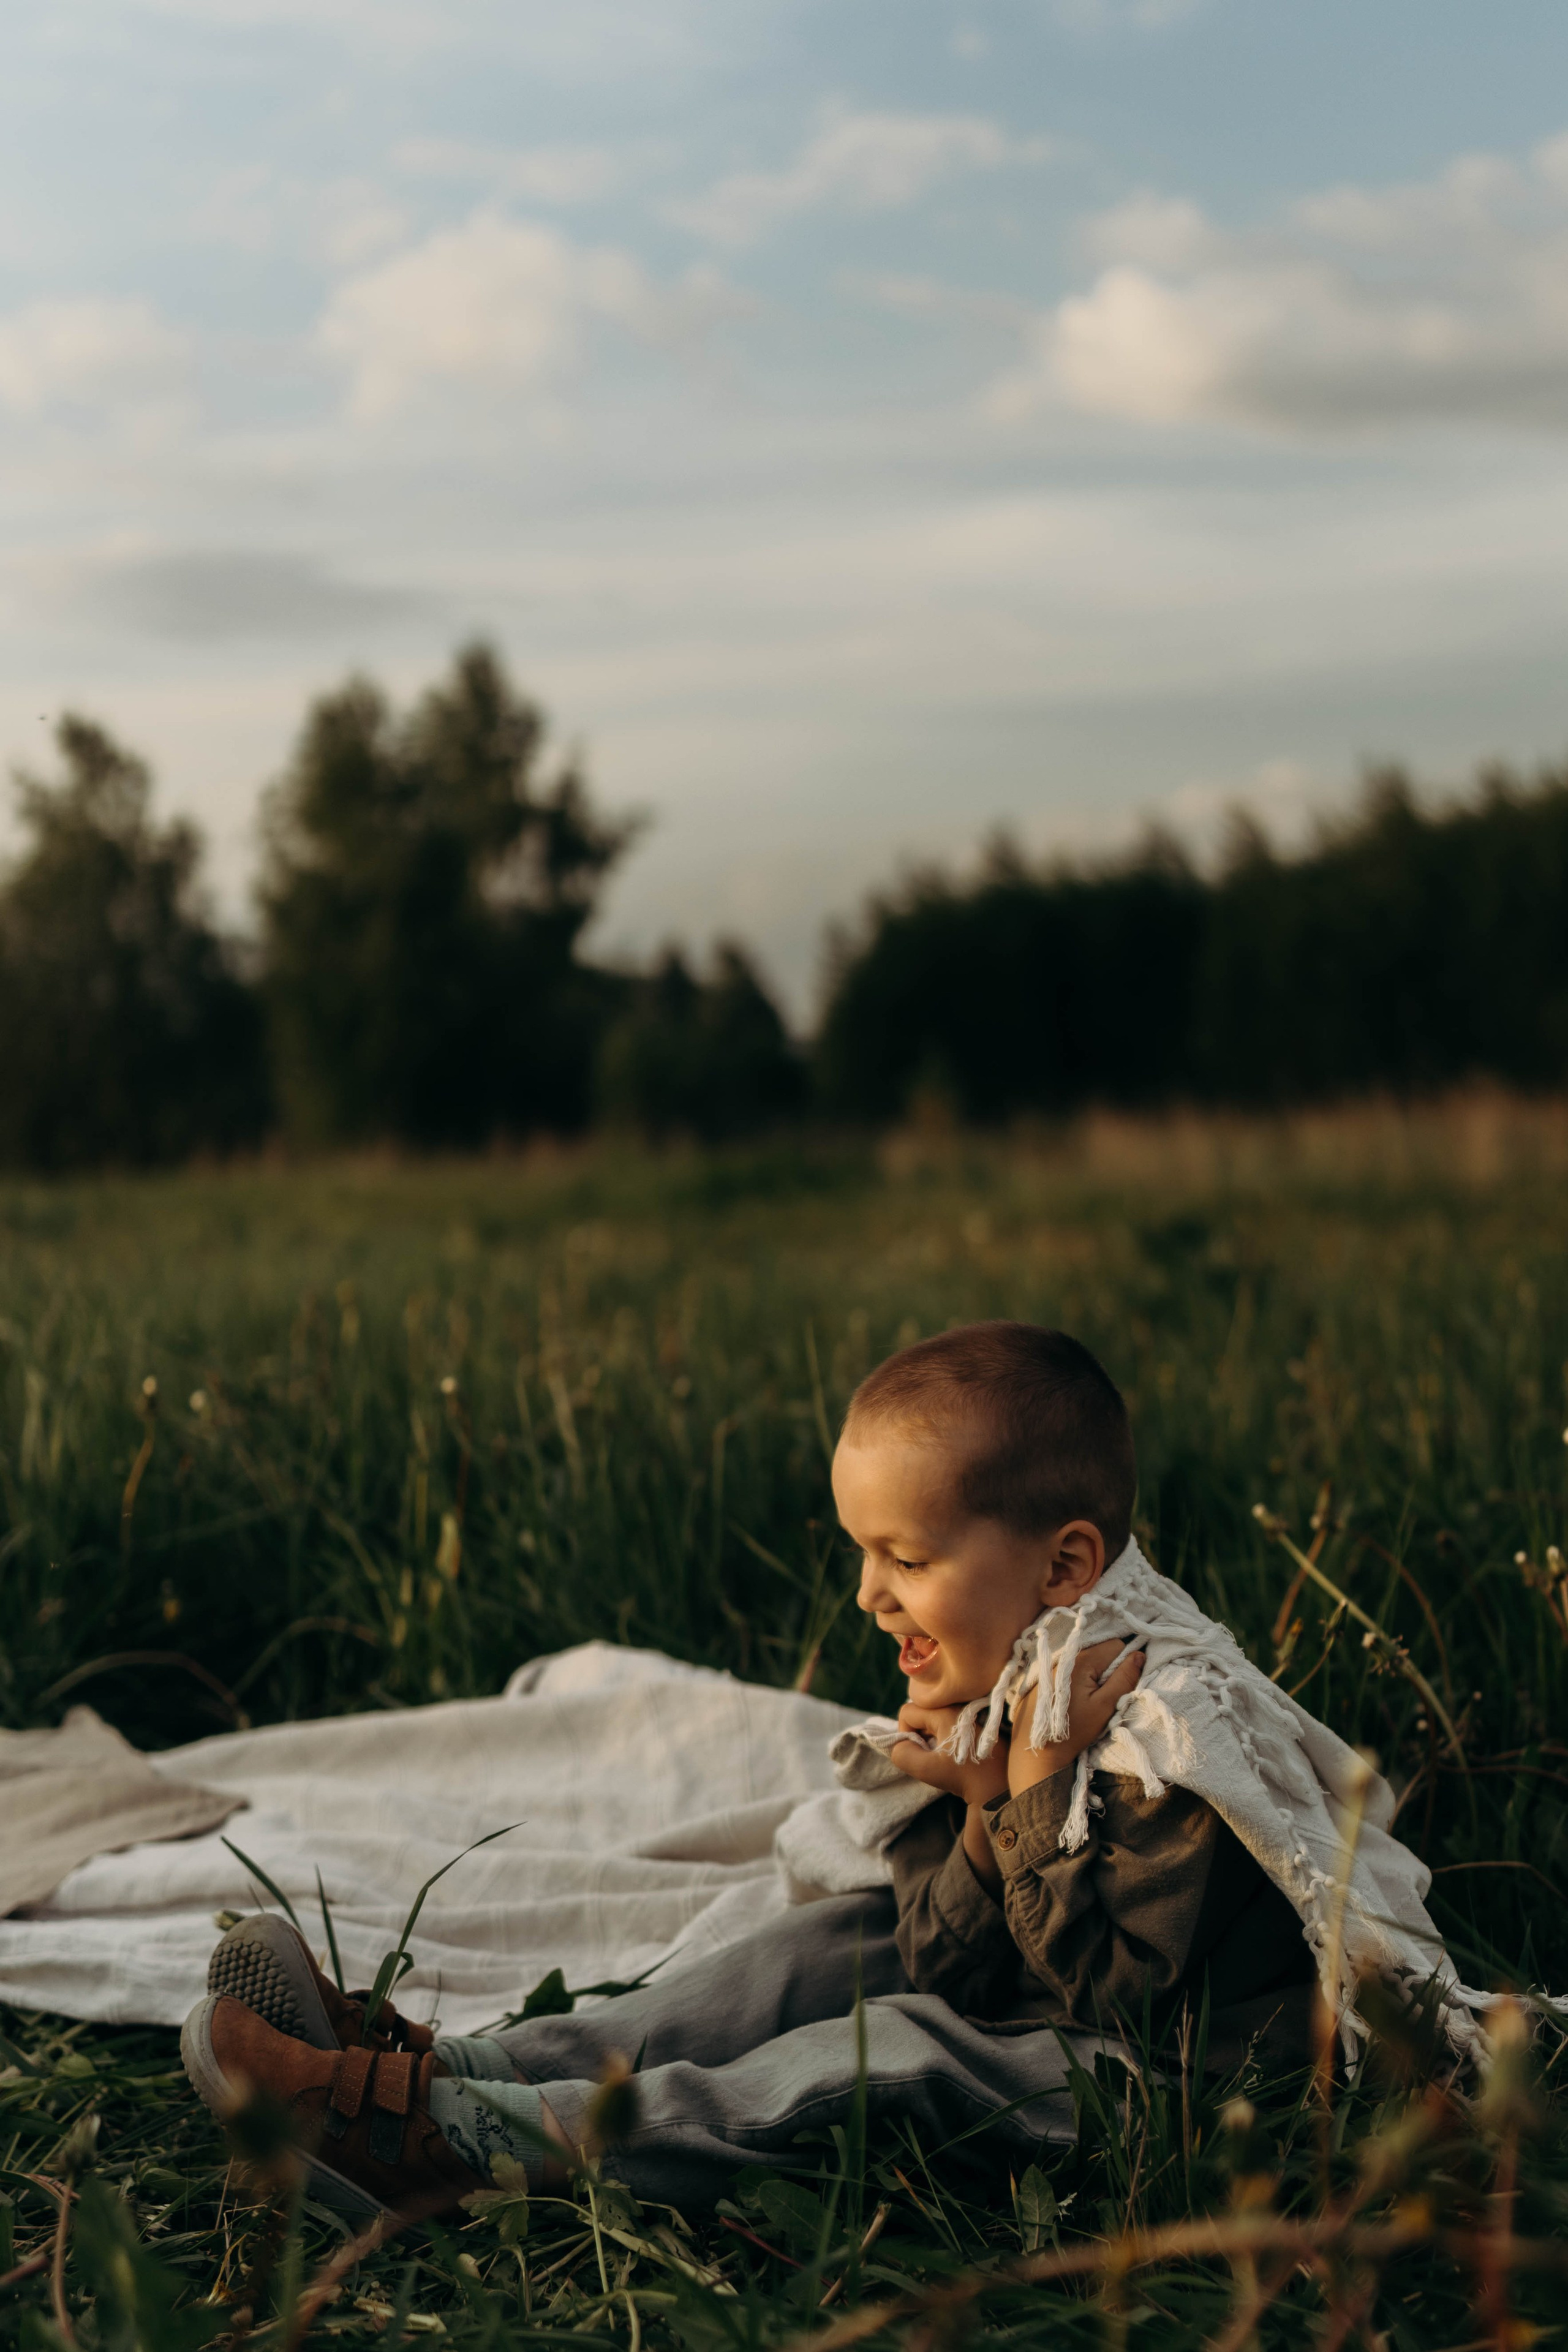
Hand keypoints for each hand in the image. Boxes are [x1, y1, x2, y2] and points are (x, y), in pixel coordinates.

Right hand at [888, 1701, 1009, 1808]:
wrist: (1000, 1789)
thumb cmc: (964, 1777)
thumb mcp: (927, 1770)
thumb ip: (902, 1754)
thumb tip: (899, 1744)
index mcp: (945, 1712)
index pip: (907, 1712)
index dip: (904, 1733)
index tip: (917, 1752)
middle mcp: (958, 1706)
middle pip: (922, 1714)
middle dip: (919, 1735)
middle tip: (930, 1756)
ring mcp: (969, 1713)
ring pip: (935, 1719)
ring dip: (932, 1737)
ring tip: (944, 1757)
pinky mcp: (977, 1723)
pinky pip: (949, 1723)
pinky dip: (946, 1738)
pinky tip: (955, 1755)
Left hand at [1007, 1638, 1143, 1795]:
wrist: (1039, 1750)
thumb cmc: (1075, 1730)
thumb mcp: (1105, 1706)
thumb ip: (1124, 1678)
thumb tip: (1139, 1654)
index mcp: (1081, 1659)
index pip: (1116, 1645)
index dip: (1123, 1664)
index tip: (1115, 1687)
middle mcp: (1064, 1654)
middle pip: (1100, 1650)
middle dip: (1107, 1669)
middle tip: (1100, 1696)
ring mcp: (1053, 1663)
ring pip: (1087, 1659)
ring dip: (1093, 1675)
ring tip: (1086, 1699)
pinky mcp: (1045, 1674)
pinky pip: (1072, 1667)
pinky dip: (1078, 1678)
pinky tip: (1074, 1699)